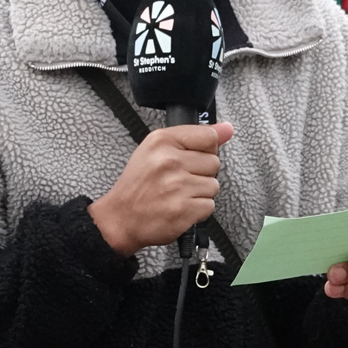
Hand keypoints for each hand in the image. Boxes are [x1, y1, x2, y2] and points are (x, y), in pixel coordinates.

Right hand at [88, 122, 235, 256]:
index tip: (192, 158)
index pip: (209, 136)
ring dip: (200, 193)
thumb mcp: (156, 150)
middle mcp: (170, 161)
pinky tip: (180, 207)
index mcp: (162, 141)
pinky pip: (210, 205)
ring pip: (214, 185)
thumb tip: (227, 129)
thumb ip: (193, 136)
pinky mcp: (184, 209)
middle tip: (178, 180)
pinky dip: (198, 210)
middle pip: (214, 162)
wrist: (120, 218)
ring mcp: (178, 186)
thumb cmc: (138, 185)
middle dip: (201, 173)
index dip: (206, 149)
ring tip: (178, 195)